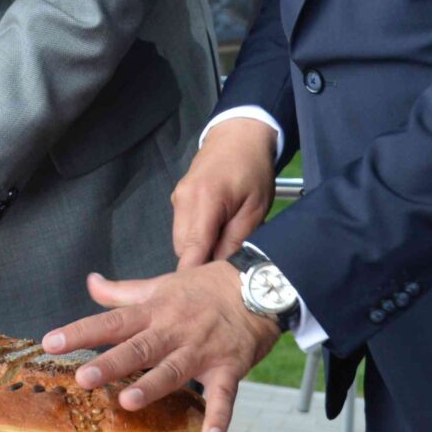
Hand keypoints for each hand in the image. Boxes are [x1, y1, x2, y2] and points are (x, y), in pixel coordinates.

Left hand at [41, 264, 277, 431]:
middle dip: (111, 363)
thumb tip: (91, 283)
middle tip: (83, 377)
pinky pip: (224, 394)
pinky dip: (218, 415)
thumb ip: (123, 291)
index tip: (50, 342)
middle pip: (139, 347)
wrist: (258, 285)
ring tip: (129, 402)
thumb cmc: (203, 287)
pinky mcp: (229, 367)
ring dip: (153, 386)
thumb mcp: (161, 284)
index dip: (81, 332)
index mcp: (154, 311)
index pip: (111, 321)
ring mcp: (201, 350)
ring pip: (174, 369)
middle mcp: (174, 330)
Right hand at [171, 118, 277, 268]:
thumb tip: (221, 271)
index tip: (207, 297)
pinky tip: (216, 238)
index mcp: (204, 202)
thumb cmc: (253, 169)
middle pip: (183, 251)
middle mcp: (183, 202)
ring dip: (199, 252)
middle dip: (200, 265)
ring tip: (223, 254)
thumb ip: (237, 240)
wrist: (239, 134)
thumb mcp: (255, 208)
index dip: (196, 278)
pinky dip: (197, 239)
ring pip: (181, 242)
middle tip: (223, 277)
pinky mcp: (178, 199)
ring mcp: (177, 200)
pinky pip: (183, 230)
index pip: (191, 252)